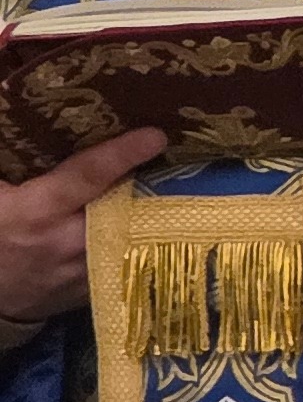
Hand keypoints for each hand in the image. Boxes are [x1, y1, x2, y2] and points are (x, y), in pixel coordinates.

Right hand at [0, 129, 165, 324]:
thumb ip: (17, 163)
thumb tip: (20, 114)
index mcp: (37, 211)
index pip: (87, 175)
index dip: (122, 154)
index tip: (155, 136)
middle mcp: (66, 241)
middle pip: (127, 206)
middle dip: (156, 186)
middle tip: (184, 163)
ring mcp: (83, 270)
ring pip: (136, 235)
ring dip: (158, 214)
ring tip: (186, 190)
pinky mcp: (93, 287)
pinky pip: (131, 259)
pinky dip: (148, 240)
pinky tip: (164, 223)